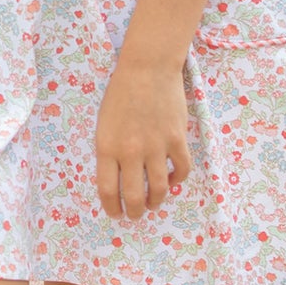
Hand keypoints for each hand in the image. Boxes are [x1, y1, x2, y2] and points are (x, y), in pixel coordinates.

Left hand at [95, 57, 192, 219]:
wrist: (146, 69)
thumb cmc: (120, 94)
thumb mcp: (103, 124)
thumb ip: (110, 150)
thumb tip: (117, 177)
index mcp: (107, 146)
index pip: (107, 189)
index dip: (111, 207)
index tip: (114, 214)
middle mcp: (131, 150)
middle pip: (133, 195)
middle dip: (134, 211)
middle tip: (134, 215)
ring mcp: (156, 146)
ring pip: (159, 188)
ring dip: (156, 201)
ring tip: (152, 204)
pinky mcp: (177, 139)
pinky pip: (181, 170)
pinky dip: (177, 180)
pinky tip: (172, 180)